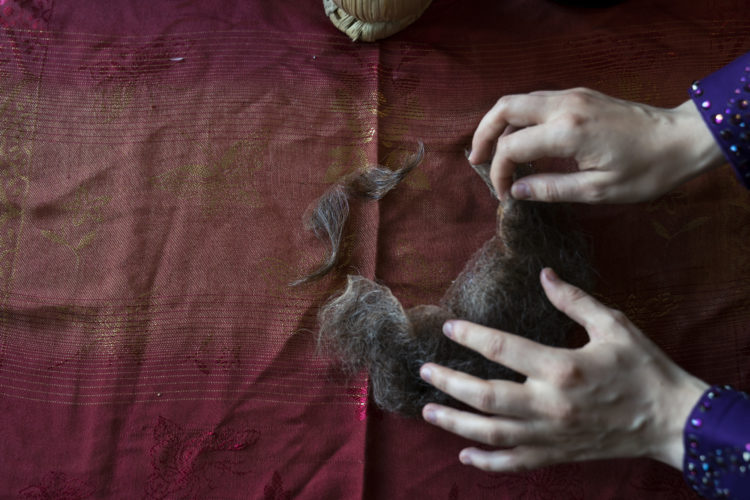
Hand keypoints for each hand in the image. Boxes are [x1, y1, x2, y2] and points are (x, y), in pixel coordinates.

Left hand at [419, 268, 707, 471]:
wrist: (672, 420)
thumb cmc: (644, 368)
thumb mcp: (614, 325)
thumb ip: (574, 300)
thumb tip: (544, 274)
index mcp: (562, 368)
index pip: (503, 348)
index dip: (471, 336)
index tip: (449, 327)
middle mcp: (550, 405)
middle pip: (485, 396)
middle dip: (450, 383)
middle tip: (425, 371)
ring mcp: (551, 434)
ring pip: (491, 433)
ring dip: (455, 424)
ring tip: (429, 412)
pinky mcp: (558, 453)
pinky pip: (515, 462)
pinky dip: (487, 462)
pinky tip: (465, 455)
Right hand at [469, 88, 724, 202]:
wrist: (682, 139)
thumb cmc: (647, 170)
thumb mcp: (598, 191)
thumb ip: (551, 189)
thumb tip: (517, 192)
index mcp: (567, 132)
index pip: (512, 147)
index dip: (500, 173)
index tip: (505, 195)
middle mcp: (564, 106)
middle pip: (504, 108)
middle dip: (484, 134)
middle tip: (476, 161)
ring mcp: (573, 96)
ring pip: (518, 100)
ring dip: (499, 124)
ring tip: (493, 152)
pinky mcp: (580, 95)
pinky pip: (537, 101)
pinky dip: (520, 119)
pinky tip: (523, 141)